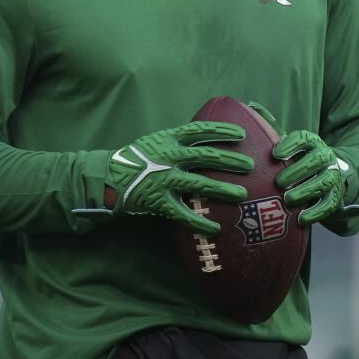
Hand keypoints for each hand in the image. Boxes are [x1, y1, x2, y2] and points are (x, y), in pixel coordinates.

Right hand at [106, 122, 251, 234]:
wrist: (109, 177)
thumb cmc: (137, 157)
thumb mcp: (156, 140)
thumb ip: (179, 141)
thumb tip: (207, 138)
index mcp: (168, 139)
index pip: (200, 130)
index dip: (222, 131)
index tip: (241, 135)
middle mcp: (168, 157)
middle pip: (205, 156)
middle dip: (230, 161)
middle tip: (249, 166)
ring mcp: (164, 179)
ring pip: (199, 184)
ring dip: (222, 189)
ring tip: (241, 194)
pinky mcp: (159, 200)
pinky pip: (183, 214)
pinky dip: (199, 222)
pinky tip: (215, 228)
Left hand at [248, 102, 358, 225]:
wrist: (330, 177)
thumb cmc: (299, 158)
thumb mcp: (287, 143)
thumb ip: (271, 126)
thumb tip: (251, 104)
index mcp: (311, 142)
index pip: (304, 138)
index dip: (291, 145)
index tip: (275, 154)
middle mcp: (325, 157)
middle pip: (316, 160)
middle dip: (298, 170)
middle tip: (280, 182)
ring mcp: (332, 177)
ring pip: (324, 182)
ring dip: (306, 191)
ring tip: (288, 199)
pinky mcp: (335, 197)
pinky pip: (329, 205)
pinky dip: (316, 212)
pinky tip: (301, 218)